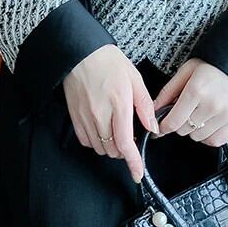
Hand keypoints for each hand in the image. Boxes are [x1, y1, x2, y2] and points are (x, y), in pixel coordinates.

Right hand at [62, 44, 157, 182]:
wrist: (80, 52)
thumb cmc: (109, 62)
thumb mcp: (134, 78)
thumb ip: (144, 106)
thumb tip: (153, 128)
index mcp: (119, 104)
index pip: (125, 143)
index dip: (133, 162)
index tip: (137, 174)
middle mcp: (100, 114)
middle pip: (113, 150)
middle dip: (124, 150)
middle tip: (130, 137)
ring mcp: (85, 117)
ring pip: (99, 148)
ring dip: (111, 147)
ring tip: (115, 131)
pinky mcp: (74, 116)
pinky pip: (85, 140)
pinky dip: (96, 141)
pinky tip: (102, 130)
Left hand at [152, 58, 227, 147]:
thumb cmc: (213, 66)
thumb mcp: (186, 71)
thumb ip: (168, 91)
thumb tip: (154, 109)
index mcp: (197, 90)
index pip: (174, 121)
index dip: (163, 127)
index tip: (161, 127)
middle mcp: (212, 104)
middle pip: (184, 130)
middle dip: (179, 123)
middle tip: (185, 111)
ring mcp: (225, 115)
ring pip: (198, 137)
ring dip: (194, 130)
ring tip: (199, 113)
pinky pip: (215, 141)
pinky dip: (208, 136)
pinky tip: (208, 123)